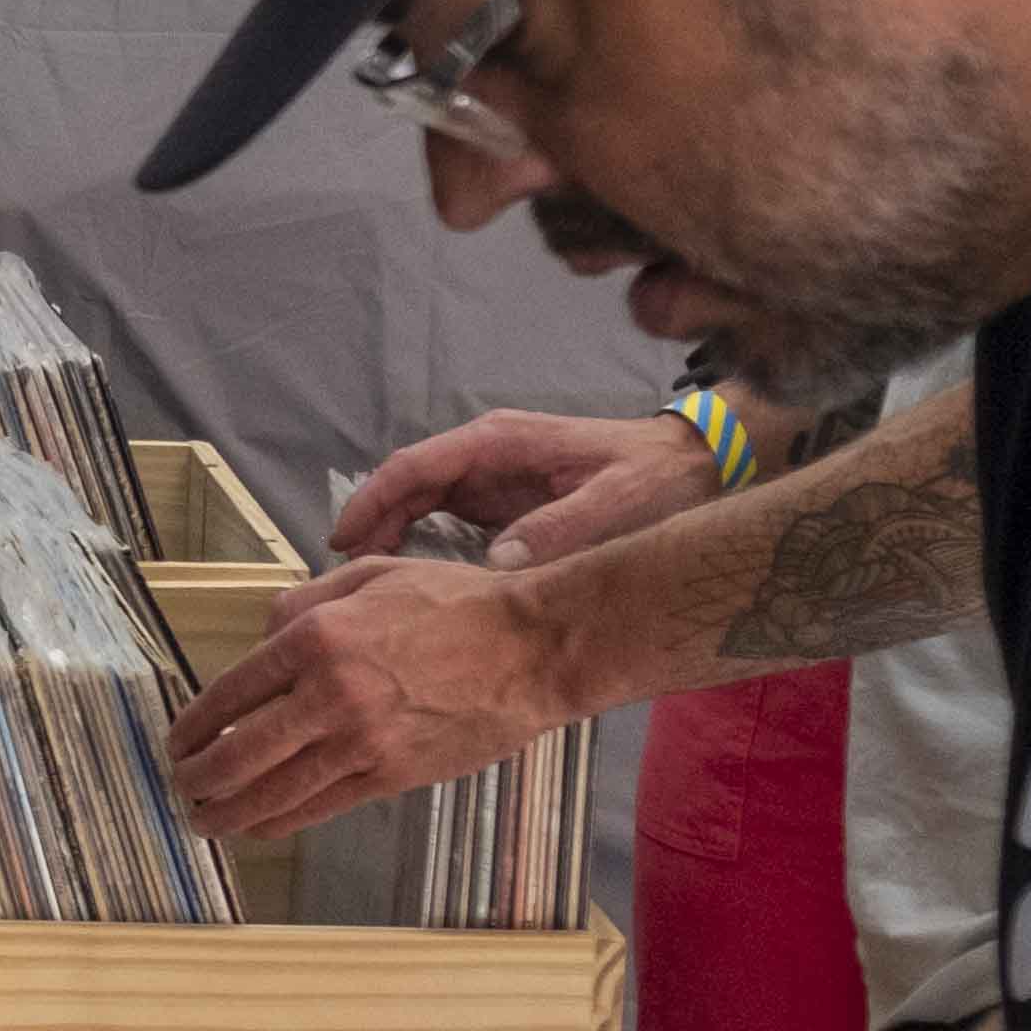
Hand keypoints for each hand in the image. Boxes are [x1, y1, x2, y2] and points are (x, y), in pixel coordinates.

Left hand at [173, 548, 590, 833]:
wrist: (532, 646)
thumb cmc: (458, 602)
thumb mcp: (373, 574)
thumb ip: (307, 601)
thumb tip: (264, 631)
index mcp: (316, 636)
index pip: (232, 691)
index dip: (195, 724)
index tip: (178, 740)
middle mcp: (329, 693)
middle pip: (240, 753)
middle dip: (198, 777)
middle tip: (181, 786)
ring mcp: (361, 741)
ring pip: (274, 792)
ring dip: (228, 812)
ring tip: (204, 820)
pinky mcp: (392, 775)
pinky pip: (320, 807)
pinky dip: (280, 821)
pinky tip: (257, 828)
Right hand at [326, 405, 713, 565]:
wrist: (688, 464)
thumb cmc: (651, 477)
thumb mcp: (613, 502)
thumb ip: (558, 528)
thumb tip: (496, 564)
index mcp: (500, 442)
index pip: (416, 466)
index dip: (373, 500)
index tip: (342, 539)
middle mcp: (486, 455)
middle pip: (407, 486)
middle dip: (371, 525)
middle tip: (343, 579)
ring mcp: (491, 478)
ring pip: (420, 504)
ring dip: (390, 539)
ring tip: (365, 588)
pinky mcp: (502, 502)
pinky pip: (444, 520)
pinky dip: (419, 546)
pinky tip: (408, 583)